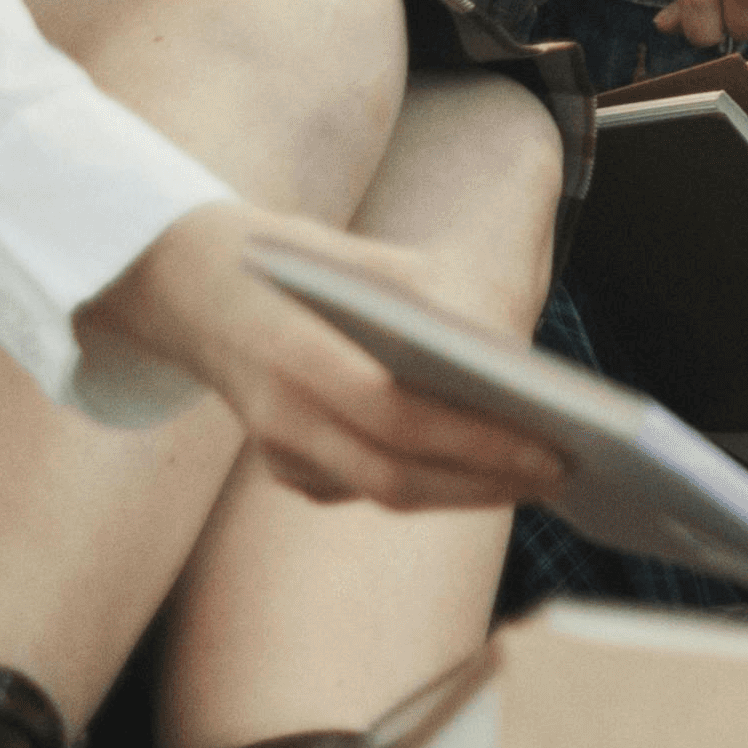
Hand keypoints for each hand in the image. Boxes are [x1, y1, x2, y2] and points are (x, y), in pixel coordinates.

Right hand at [75, 204, 570, 512]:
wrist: (182, 280)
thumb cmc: (289, 257)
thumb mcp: (352, 255)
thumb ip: (420, 298)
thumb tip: (507, 352)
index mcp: (295, 355)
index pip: (399, 418)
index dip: (478, 442)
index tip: (553, 447)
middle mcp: (280, 417)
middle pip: (398, 474)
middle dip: (489, 479)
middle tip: (564, 471)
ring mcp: (276, 451)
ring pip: (385, 492)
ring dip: (466, 490)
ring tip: (539, 475)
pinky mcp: (282, 467)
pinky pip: (364, 488)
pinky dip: (428, 482)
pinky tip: (484, 471)